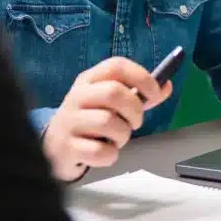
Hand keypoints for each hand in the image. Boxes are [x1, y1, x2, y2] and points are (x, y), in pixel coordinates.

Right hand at [42, 57, 172, 180]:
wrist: (55, 147)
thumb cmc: (90, 120)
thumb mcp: (110, 103)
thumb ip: (139, 95)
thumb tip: (166, 86)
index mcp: (89, 79)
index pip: (117, 66)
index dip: (142, 77)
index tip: (155, 94)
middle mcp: (77, 96)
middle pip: (114, 92)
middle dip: (134, 110)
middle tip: (135, 122)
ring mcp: (69, 121)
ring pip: (108, 122)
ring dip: (122, 135)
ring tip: (116, 138)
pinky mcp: (67, 147)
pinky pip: (99, 151)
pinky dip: (110, 155)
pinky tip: (103, 151)